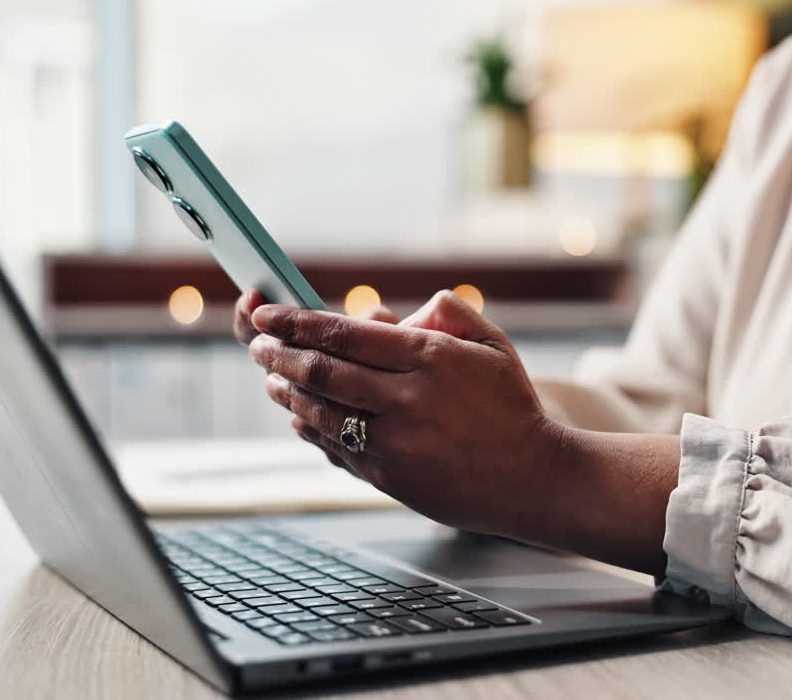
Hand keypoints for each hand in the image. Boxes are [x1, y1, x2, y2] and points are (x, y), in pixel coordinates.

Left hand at [247, 291, 563, 536]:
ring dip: (286, 391)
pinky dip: (309, 428)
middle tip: (258, 343)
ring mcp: (395, 441)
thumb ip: (446, 313)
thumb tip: (381, 312)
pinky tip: (299, 416)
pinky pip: (334, 448)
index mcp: (429, 356)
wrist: (533, 478)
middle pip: (320, 370)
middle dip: (278, 353)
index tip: (266, 312)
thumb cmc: (512, 408)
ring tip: (272, 377)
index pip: (344, 332)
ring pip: (319, 410)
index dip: (295, 320)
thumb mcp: (491, 345)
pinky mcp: (389, 477)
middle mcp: (407, 397)